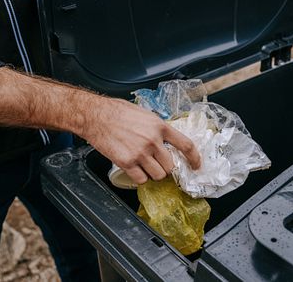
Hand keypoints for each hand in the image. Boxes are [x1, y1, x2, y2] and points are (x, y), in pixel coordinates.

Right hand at [83, 97, 201, 184]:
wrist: (96, 116)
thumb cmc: (117, 112)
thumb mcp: (145, 114)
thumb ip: (158, 128)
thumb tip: (167, 140)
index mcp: (160, 126)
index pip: (186, 145)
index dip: (194, 158)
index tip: (196, 165)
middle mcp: (152, 140)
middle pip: (171, 165)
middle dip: (165, 167)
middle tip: (158, 163)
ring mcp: (140, 152)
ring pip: (158, 175)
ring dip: (154, 174)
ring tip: (145, 166)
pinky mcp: (127, 162)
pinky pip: (141, 179)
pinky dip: (140, 178)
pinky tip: (135, 170)